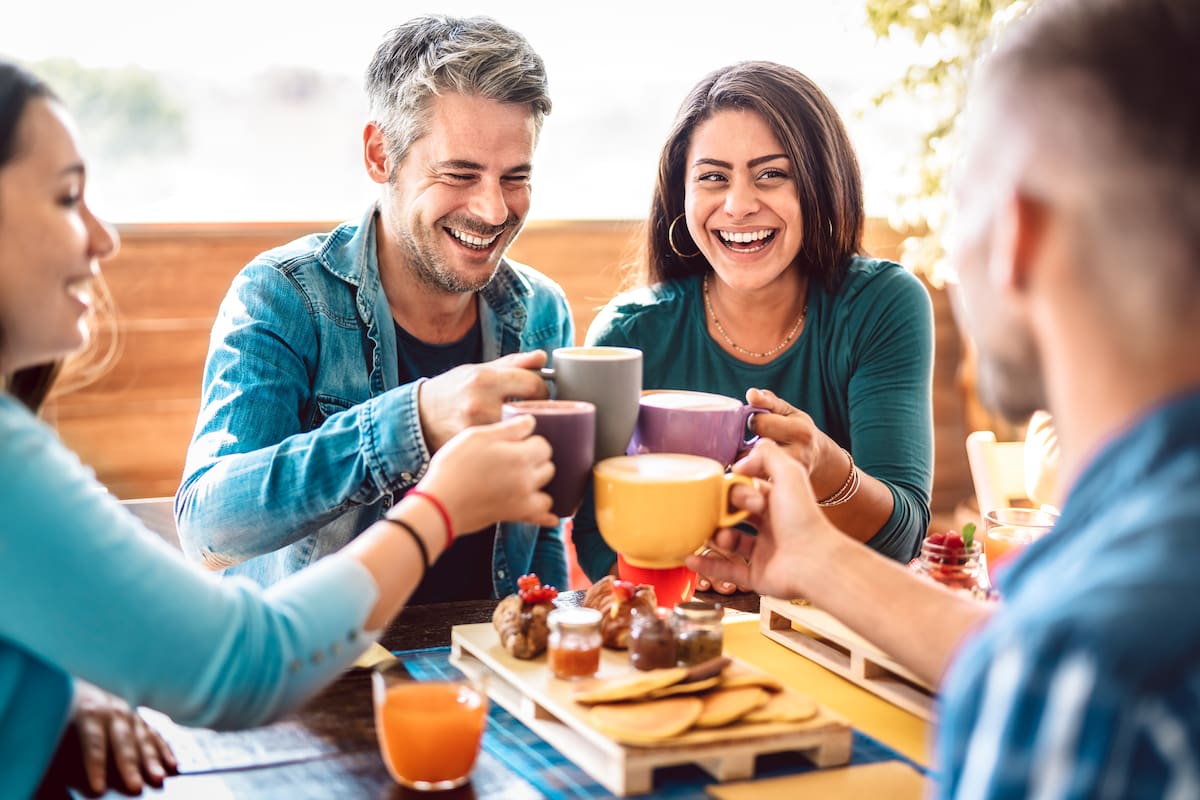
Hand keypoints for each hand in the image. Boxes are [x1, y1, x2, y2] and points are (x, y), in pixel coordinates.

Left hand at [65, 680, 176, 794]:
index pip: (94, 743)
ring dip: (153, 759)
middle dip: (131, 765)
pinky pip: (155, 734)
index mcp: (88, 712)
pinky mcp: (138, 717)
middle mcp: (113, 711)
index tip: (98, 788)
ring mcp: (130, 712)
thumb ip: (65, 751)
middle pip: (124, 741)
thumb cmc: (61, 711)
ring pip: (144, 738)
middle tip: (136, 787)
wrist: (67, 682)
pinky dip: (164, 750)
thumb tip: (70, 779)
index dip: (96, 766)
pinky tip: (172, 764)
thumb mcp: (56, 727)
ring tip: (159, 777)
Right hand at [418, 351, 549, 452]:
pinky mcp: (474, 448)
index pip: (533, 384)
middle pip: (530, 411)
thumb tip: (541, 357)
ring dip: (525, 430)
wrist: (420, 416)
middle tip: (534, 412)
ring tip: (521, 426)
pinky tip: (505, 440)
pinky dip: (510, 444)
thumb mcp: (479, 369)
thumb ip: (513, 364)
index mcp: (484, 379)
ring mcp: (476, 429)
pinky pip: (505, 447)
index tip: (540, 394)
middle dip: (537, 412)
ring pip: (520, 433)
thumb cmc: (454, 390)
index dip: (543, 389)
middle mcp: (479, 404)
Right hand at [418, 415, 557, 531]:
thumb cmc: (454, 467)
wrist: (440, 503)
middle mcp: (527, 480)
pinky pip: (541, 517)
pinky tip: (551, 516)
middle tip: (518, 459)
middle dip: (538, 461)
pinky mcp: (514, 516)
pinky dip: (546, 516)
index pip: (544, 445)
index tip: (519, 442)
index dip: (532, 441)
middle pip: (549, 467)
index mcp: (520, 457)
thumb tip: (531, 422)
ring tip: (525, 480)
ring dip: (541, 485)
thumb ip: (509, 428)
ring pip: (547, 491)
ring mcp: (523, 500)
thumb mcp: (476, 436)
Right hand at [686, 439, 837, 599]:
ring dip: (715, 536)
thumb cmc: (802, 517)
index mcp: (777, 503)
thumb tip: (740, 461)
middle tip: (718, 513)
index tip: (732, 489)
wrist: (814, 560)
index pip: (746, 491)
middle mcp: (770, 526)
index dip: (736, 489)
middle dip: (721, 512)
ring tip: (718, 536)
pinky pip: (727, 569)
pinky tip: (690, 557)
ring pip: (729, 541)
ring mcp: (763, 551)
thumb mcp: (789, 473)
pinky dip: (707, 564)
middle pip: (734, 515)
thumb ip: (767, 455)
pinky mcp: (756, 575)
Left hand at [745, 387, 845, 496]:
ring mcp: (792, 474)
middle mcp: (799, 454)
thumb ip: (768, 401)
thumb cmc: (798, 430)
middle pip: (755, 448)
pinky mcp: (784, 488)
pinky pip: (757, 484)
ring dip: (744, 463)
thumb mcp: (788, 411)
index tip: (754, 423)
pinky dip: (749, 478)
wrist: (818, 459)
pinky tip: (750, 472)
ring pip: (754, 469)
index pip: (760, 423)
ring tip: (748, 457)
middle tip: (750, 442)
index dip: (752, 421)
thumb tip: (751, 394)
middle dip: (746, 444)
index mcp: (800, 430)